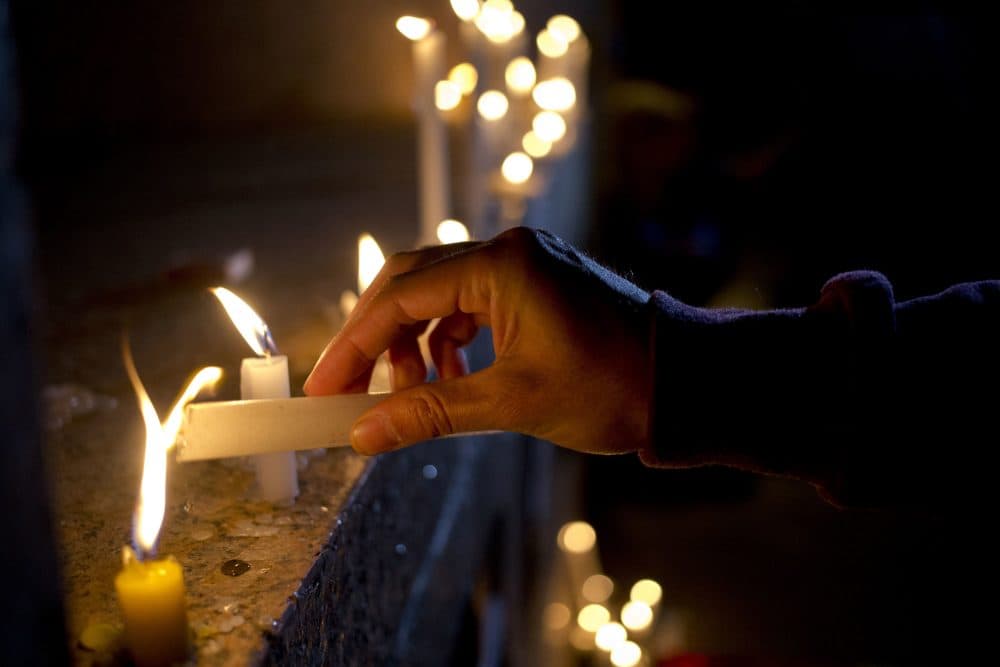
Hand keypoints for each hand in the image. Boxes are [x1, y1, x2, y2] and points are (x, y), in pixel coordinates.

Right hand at [304, 227, 652, 454]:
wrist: (688, 382)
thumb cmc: (612, 387)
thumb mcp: (512, 402)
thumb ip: (431, 411)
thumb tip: (364, 435)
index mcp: (501, 266)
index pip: (401, 296)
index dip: (354, 344)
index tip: (325, 386)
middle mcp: (509, 251)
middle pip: (412, 283)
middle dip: (375, 338)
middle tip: (348, 389)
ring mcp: (525, 263)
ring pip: (441, 293)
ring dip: (414, 341)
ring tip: (408, 392)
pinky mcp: (537, 283)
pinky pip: (473, 303)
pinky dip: (450, 339)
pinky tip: (450, 376)